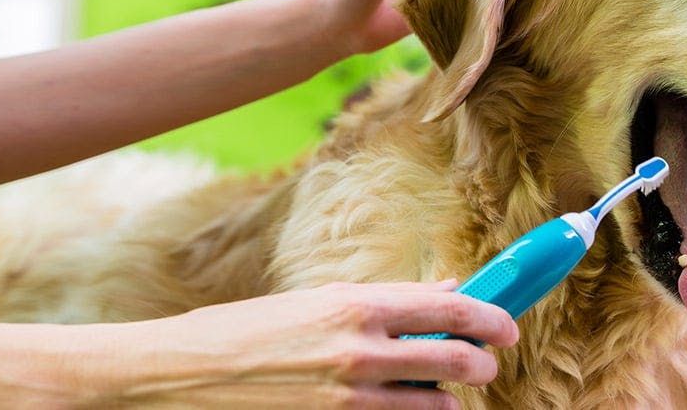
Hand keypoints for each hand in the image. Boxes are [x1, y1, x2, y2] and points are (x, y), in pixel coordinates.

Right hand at [89, 281, 518, 407]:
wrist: (179, 376)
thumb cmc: (243, 333)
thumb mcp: (314, 303)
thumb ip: (384, 302)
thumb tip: (444, 290)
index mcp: (354, 305)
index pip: (451, 308)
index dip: (492, 317)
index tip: (507, 326)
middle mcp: (358, 351)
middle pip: (459, 362)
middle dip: (481, 366)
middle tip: (482, 366)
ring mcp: (348, 400)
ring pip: (437, 408)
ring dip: (446, 402)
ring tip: (433, 395)